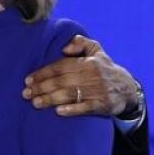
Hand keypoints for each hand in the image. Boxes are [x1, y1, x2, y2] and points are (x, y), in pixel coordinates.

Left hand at [22, 34, 137, 117]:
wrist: (127, 89)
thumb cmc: (105, 68)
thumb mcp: (96, 50)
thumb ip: (81, 42)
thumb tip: (65, 46)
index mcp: (87, 62)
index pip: (60, 67)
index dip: (43, 73)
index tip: (28, 80)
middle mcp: (91, 75)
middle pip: (62, 81)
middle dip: (42, 87)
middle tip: (26, 93)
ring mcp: (97, 91)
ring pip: (70, 94)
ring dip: (51, 99)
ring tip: (35, 103)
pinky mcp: (102, 105)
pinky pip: (85, 107)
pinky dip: (72, 109)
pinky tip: (59, 111)